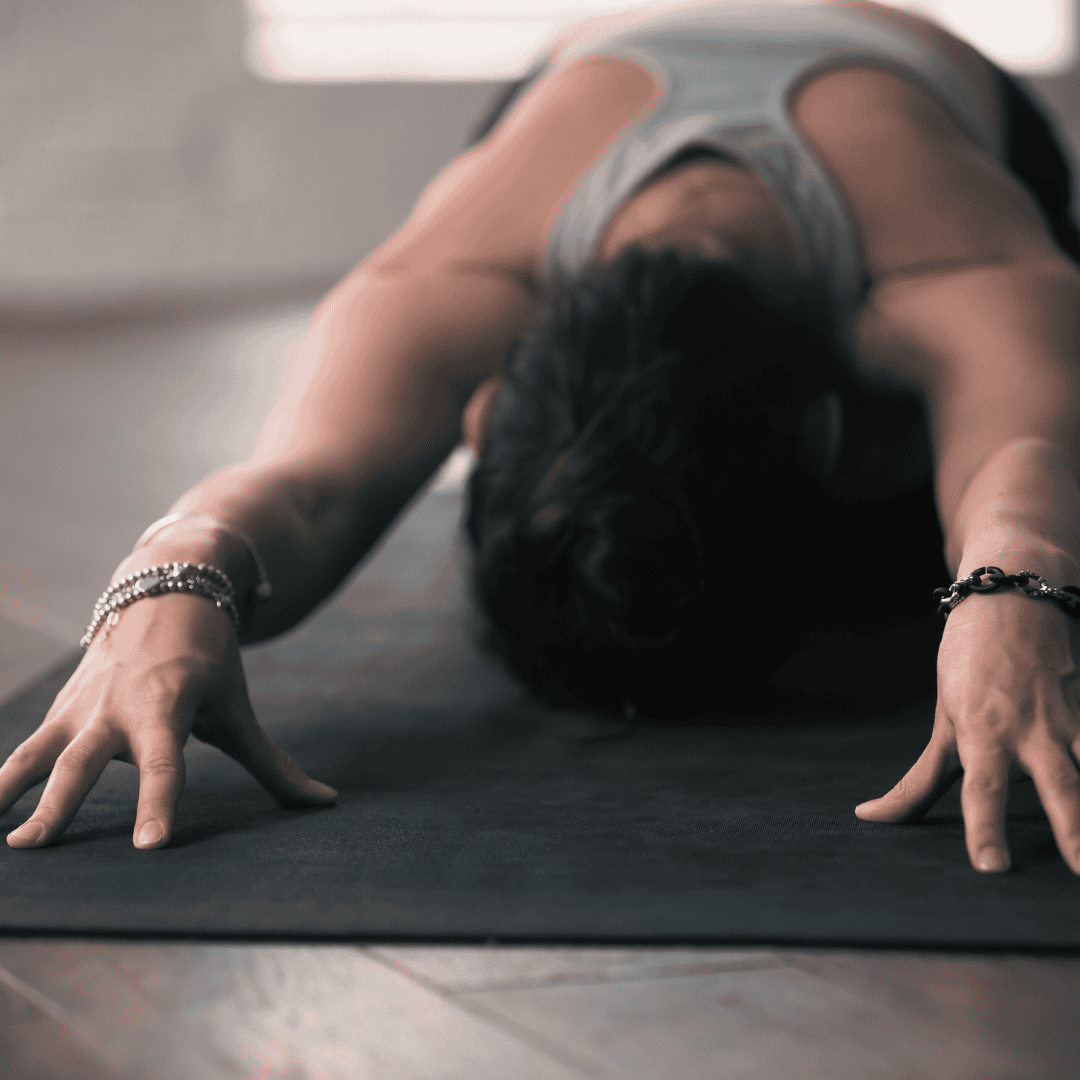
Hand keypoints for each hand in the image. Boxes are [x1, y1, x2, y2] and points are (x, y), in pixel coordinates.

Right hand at [0, 592, 335, 849]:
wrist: (166, 588)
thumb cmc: (209, 659)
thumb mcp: (238, 708)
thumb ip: (273, 764)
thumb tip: (326, 804)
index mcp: (169, 706)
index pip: (166, 764)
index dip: (159, 802)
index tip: (152, 845)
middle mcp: (119, 707)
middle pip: (86, 761)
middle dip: (62, 804)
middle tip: (37, 846)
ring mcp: (82, 706)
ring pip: (40, 753)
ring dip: (13, 793)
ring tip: (7, 845)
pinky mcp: (61, 708)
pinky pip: (25, 749)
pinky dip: (2, 780)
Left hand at [854, 588, 1079, 873]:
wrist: (1009, 601)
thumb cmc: (967, 668)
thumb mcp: (942, 726)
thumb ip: (916, 783)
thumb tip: (868, 817)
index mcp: (983, 736)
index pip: (981, 791)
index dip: (985, 830)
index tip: (991, 868)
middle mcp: (1030, 732)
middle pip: (1059, 786)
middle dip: (1074, 830)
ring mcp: (1067, 720)